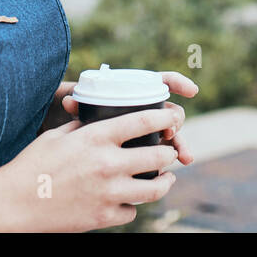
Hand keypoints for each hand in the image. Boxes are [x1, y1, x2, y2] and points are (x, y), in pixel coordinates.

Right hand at [0, 109, 181, 230]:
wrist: (13, 203)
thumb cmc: (32, 165)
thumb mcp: (57, 135)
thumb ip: (83, 126)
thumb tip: (97, 117)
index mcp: (96, 138)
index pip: (143, 122)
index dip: (165, 118)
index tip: (173, 117)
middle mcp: (107, 164)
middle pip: (158, 156)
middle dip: (169, 152)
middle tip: (170, 151)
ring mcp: (108, 193)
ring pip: (155, 189)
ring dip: (164, 182)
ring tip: (166, 178)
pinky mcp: (103, 217)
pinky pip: (132, 211)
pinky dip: (132, 205)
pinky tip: (130, 200)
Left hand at [60, 71, 197, 166]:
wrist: (64, 141)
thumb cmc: (69, 115)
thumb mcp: (74, 108)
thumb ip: (76, 104)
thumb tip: (69, 101)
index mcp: (132, 92)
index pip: (161, 82)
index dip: (178, 83)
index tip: (192, 91)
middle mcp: (141, 110)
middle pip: (168, 113)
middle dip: (176, 123)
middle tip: (171, 133)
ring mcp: (143, 131)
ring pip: (169, 136)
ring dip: (180, 145)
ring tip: (186, 158)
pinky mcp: (139, 150)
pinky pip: (158, 155)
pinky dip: (165, 164)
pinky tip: (166, 174)